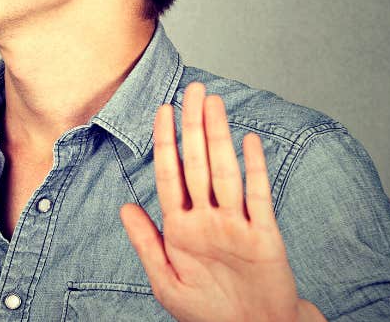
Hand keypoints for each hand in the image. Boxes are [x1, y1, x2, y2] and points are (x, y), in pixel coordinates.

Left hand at [119, 83, 324, 321]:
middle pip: (199, 163)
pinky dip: (255, 169)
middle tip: (193, 89)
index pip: (171, 174)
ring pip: (226, 172)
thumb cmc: (209, 313)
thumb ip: (147, 244)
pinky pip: (258, 197)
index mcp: (182, 228)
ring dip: (219, 137)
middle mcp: (209, 219)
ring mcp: (237, 225)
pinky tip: (250, 142)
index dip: (166, 141)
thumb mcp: (166, 283)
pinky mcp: (264, 236)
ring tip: (213, 104)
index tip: (162, 109)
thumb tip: (125, 207)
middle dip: (194, 126)